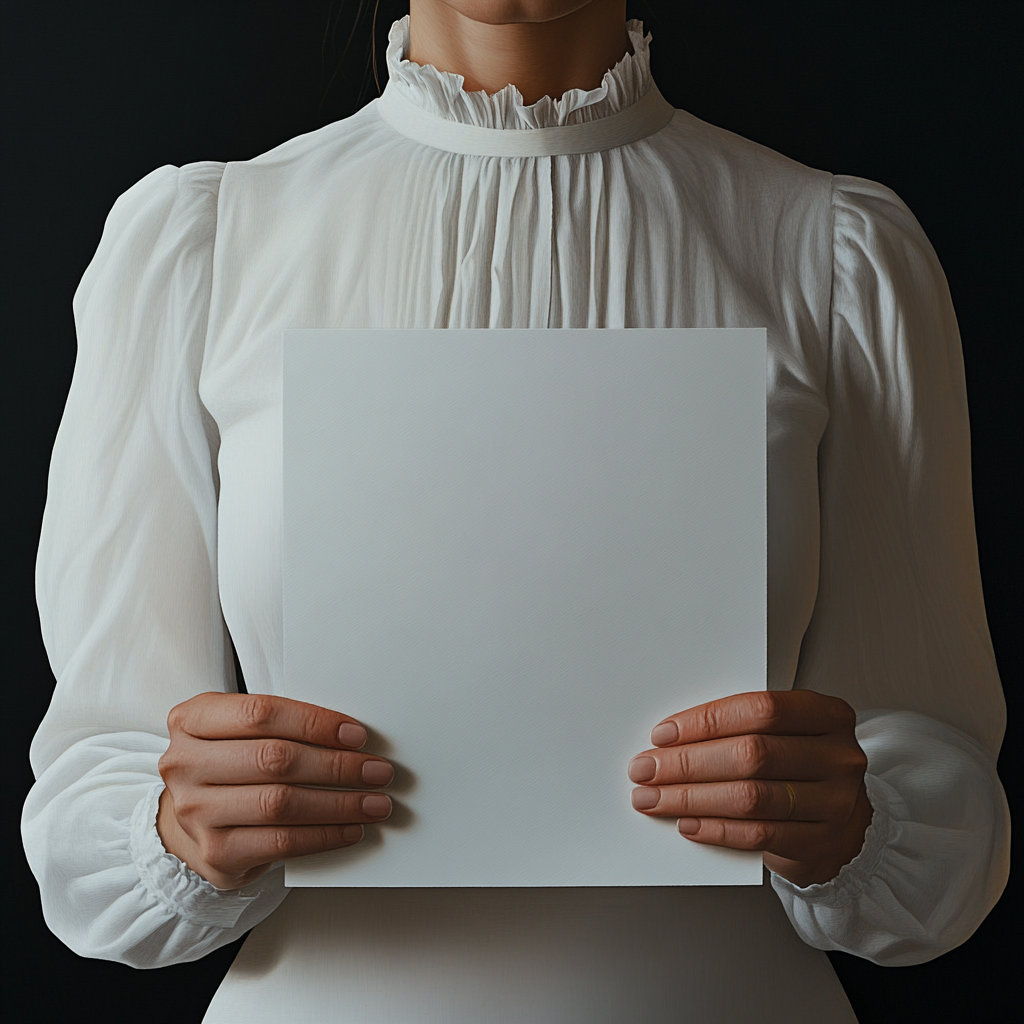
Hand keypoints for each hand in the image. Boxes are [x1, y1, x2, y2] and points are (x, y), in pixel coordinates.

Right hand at [157, 692, 393, 889]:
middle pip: (274, 759)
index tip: (356, 734)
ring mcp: (196, 812)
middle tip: (377, 770)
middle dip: (336, 765)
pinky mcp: (215, 852)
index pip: (260, 713)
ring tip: (375, 802)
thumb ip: (281, 724)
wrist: (189, 823)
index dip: (314, 722)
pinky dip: (324, 835)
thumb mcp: (238, 732)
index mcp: (193, 720)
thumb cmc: (229, 765)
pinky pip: (281, 843)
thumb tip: (351, 735)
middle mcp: (186, 765)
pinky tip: (351, 828)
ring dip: (339, 803)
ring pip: (280, 804)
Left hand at [627, 690, 873, 886]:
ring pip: (750, 797)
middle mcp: (837, 757)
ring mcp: (834, 803)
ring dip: (692, 798)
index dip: (707, 721)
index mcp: (827, 715)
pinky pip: (757, 835)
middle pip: (752, 754)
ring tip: (654, 798)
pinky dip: (715, 829)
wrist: (846, 826)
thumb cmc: (801, 768)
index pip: (760, 709)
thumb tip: (671, 737)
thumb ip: (742, 727)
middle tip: (646, 769)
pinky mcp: (819, 843)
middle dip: (688, 762)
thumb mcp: (786, 734)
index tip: (663, 734)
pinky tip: (687, 824)